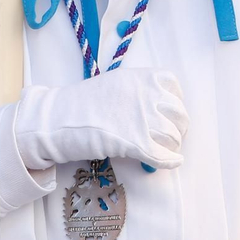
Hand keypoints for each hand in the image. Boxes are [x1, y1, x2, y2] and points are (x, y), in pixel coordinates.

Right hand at [13, 67, 189, 170]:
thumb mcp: (114, 84)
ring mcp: (143, 119)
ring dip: (172, 146)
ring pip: (172, 136)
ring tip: (166, 150)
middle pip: (178, 114)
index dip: (176, 102)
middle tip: (170, 136)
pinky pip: (163, 156)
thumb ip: (136, 91)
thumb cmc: (82, 102)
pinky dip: (170, 161)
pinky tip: (173, 162)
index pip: (173, 87)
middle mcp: (147, 95)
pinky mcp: (137, 143)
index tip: (170, 112)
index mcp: (141, 77)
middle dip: (178, 127)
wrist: (61, 117)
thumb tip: (151, 109)